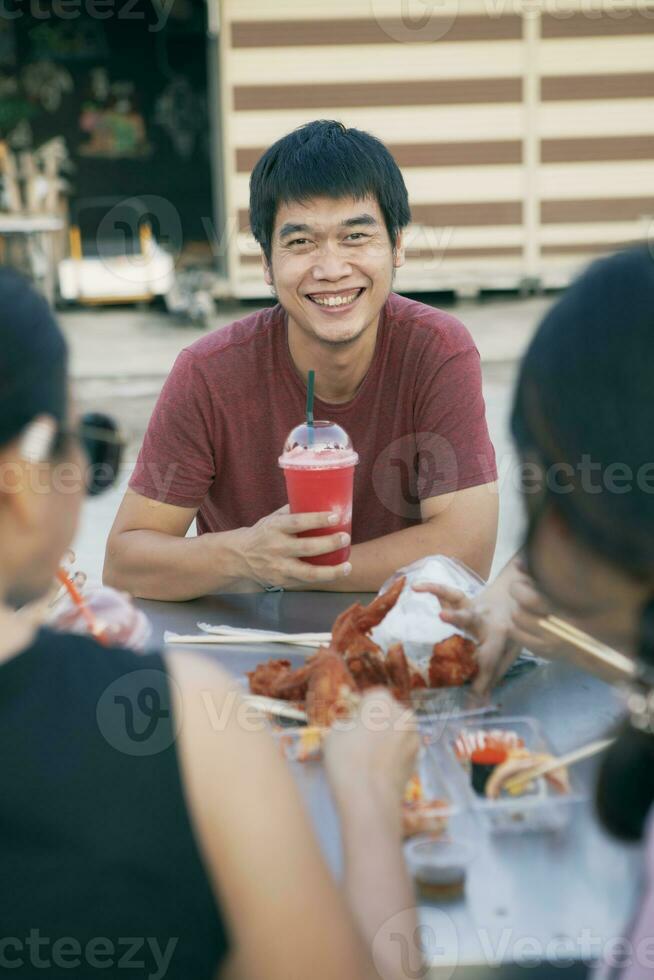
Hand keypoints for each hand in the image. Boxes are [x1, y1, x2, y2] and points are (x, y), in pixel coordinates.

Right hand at [237, 505, 351, 588]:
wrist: (240, 557)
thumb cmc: (263, 533)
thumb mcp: (273, 518)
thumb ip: (294, 512)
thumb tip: (322, 500)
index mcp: (274, 528)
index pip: (297, 522)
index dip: (317, 520)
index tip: (335, 516)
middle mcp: (276, 548)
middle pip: (307, 548)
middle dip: (330, 543)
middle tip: (345, 537)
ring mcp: (279, 567)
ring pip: (309, 573)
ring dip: (331, 571)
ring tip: (347, 566)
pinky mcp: (282, 582)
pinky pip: (306, 582)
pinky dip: (323, 578)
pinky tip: (337, 573)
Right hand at [323, 690, 418, 832]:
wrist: (370, 798)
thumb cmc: (347, 760)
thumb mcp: (333, 735)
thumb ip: (345, 725)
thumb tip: (350, 729)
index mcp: (382, 701)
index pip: (371, 696)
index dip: (359, 708)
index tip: (351, 720)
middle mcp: (403, 715)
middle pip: (388, 713)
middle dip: (376, 722)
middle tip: (359, 738)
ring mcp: (414, 738)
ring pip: (397, 732)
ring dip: (386, 738)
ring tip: (368, 756)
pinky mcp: (417, 760)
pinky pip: (402, 750)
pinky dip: (393, 755)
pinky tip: (378, 768)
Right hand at [413, 557, 548, 693]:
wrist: (514, 599)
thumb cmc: (510, 633)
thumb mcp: (508, 655)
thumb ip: (491, 678)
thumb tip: (476, 705)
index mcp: (498, 636)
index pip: (489, 658)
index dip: (482, 680)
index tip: (473, 700)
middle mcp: (484, 619)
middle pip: (471, 618)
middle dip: (457, 618)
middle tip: (441, 616)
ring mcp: (473, 607)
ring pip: (458, 600)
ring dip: (440, 595)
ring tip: (421, 592)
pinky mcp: (463, 600)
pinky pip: (446, 592)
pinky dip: (432, 587)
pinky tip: (416, 587)